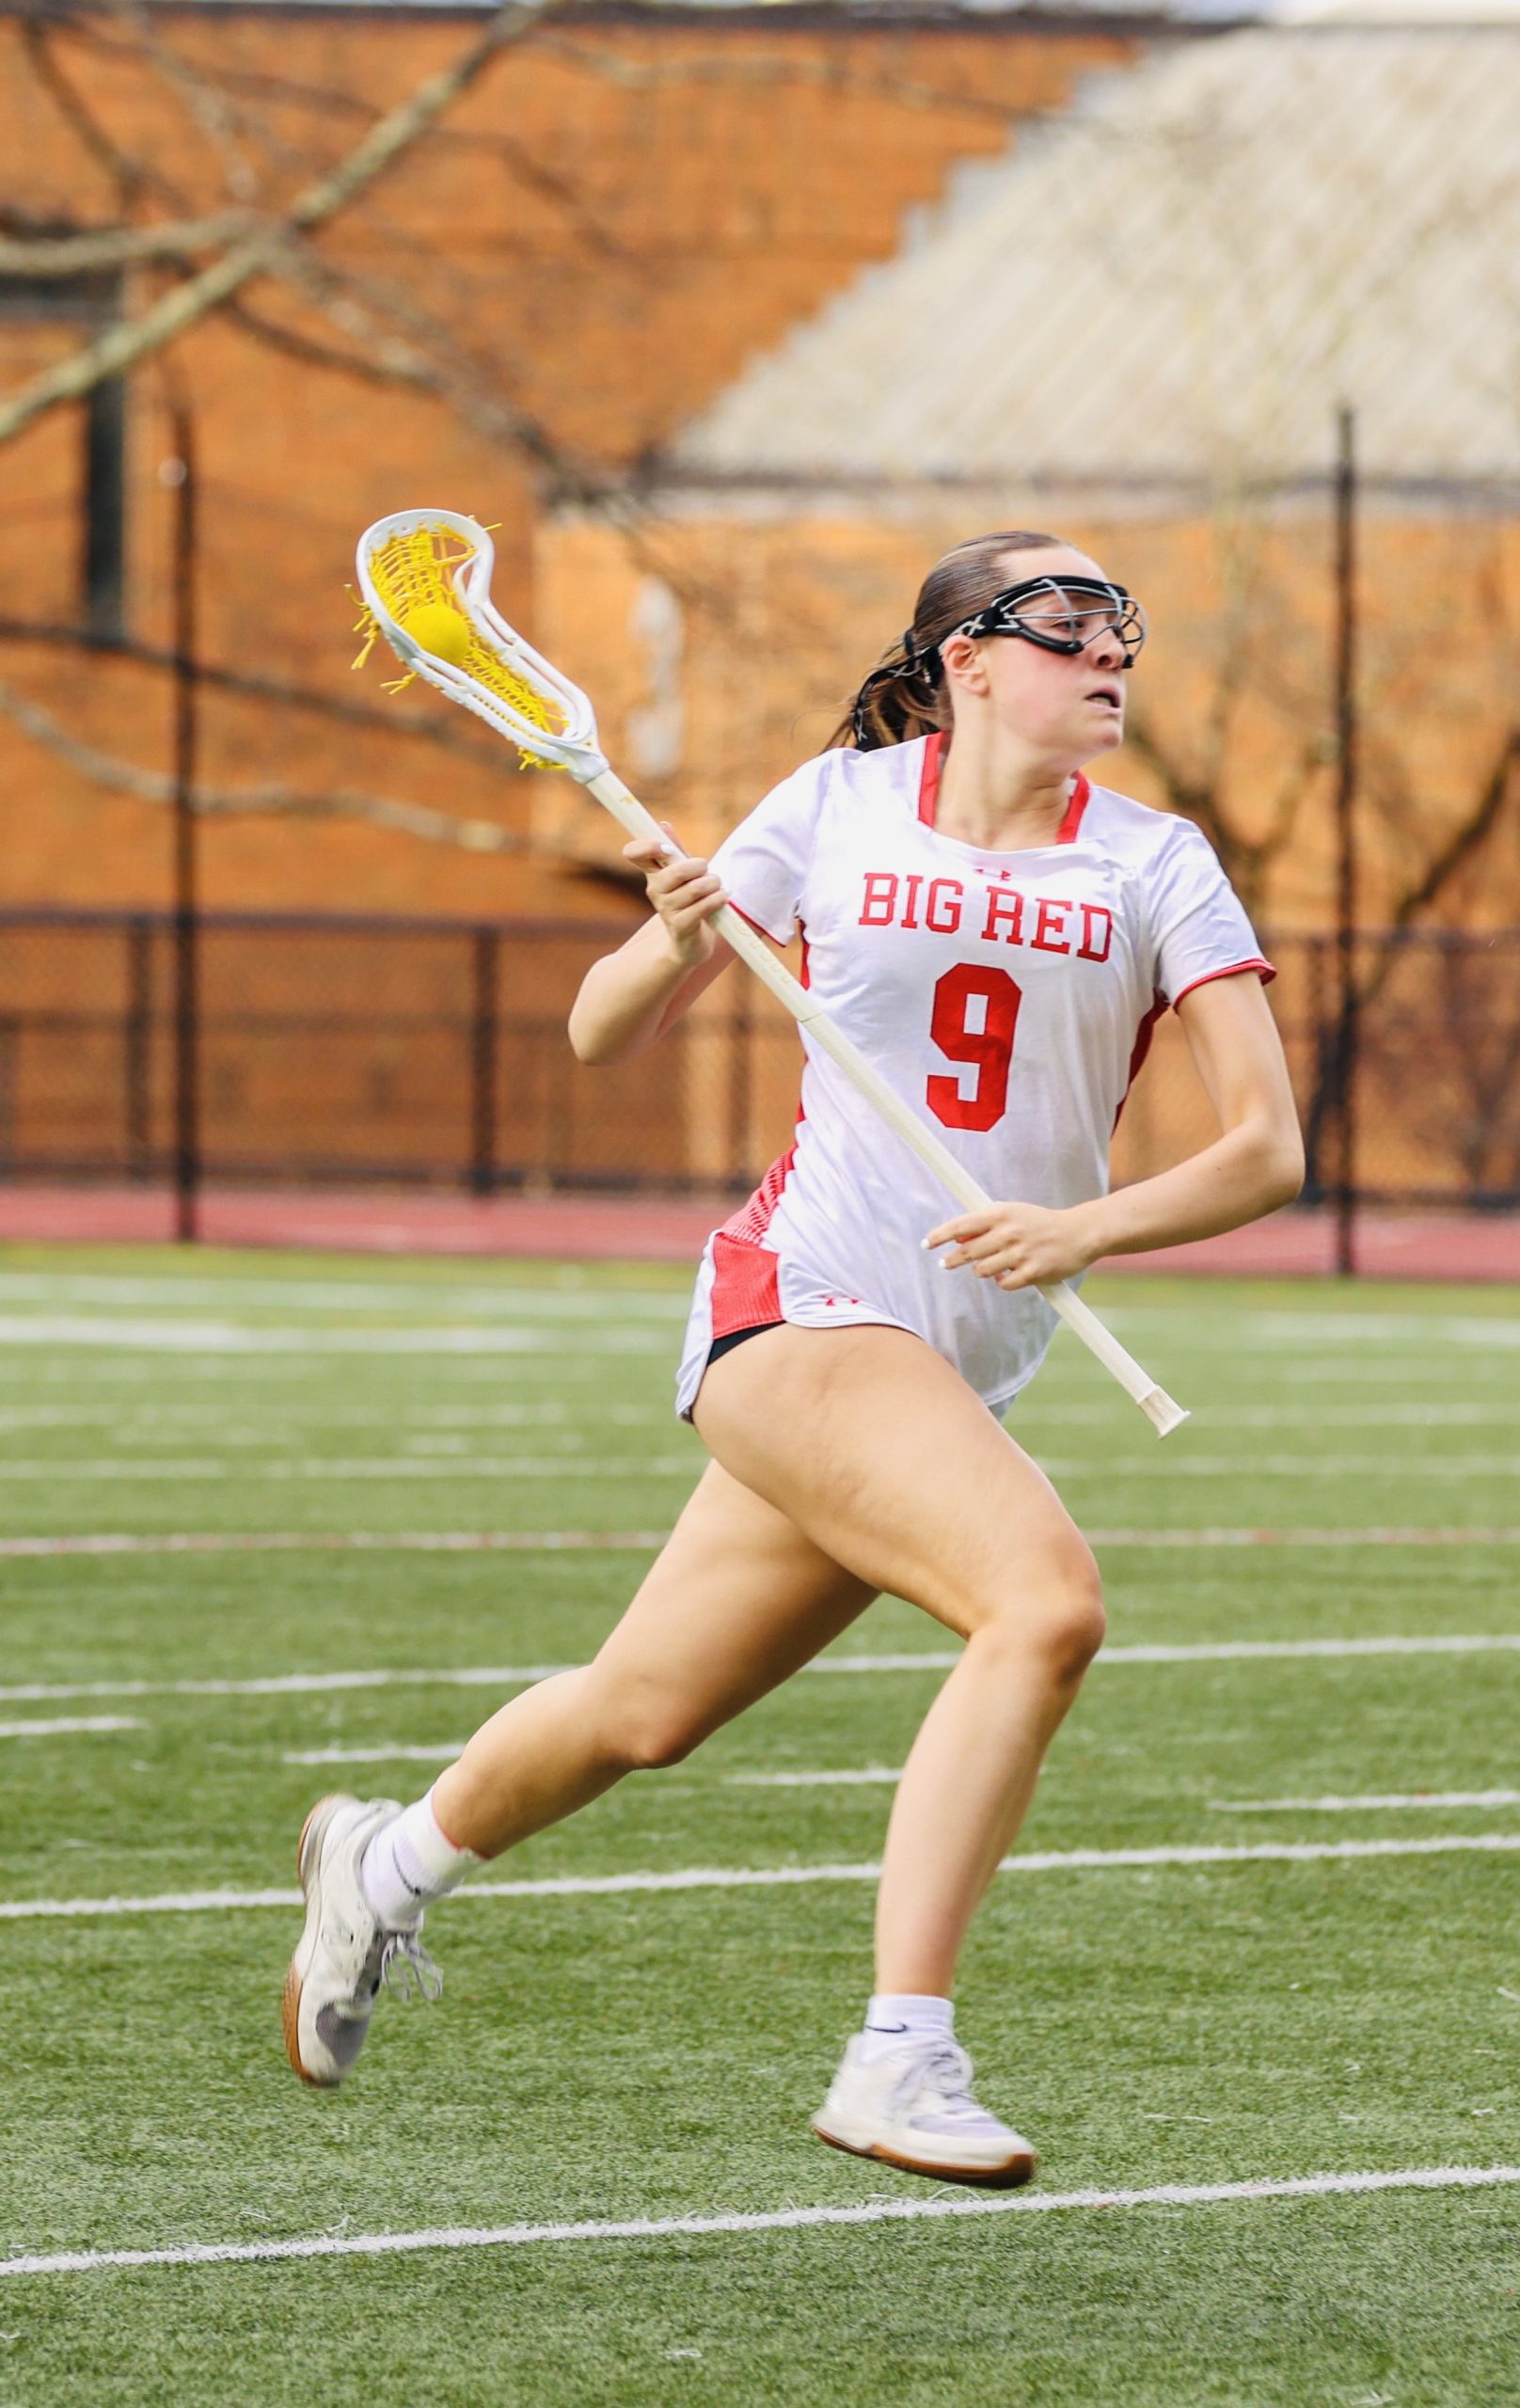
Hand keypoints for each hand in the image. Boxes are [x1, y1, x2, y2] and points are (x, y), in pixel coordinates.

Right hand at [624, 825, 727, 968]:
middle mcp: (654, 890)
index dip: (646, 846)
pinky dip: (717, 900)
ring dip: (713, 885)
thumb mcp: (685, 874)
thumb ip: (676, 851)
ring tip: (717, 887)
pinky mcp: (680, 927)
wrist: (692, 942)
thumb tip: (663, 824)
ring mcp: (666, 910)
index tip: (666, 849)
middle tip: (708, 871)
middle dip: (700, 867)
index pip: (634, 853)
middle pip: (675, 871)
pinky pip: (703, 907)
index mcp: (653, 873)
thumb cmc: (690, 901)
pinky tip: (721, 900)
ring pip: (694, 888)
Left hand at [923, 1199, 1103, 1290]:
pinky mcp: (1032, 1272)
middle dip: (952, 1260)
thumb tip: (956, 1237)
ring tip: (995, 1266)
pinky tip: (1010, 1275)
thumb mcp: (1012, 1213)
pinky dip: (1003, 1283)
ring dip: (983, 1271)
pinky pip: (1004, 1285)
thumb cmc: (1040, 1223)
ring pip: (982, 1271)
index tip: (926, 1244)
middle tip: (945, 1264)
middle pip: (967, 1252)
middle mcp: (1008, 1232)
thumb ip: (985, 1223)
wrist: (1079, 1233)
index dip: (940, 1235)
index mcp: (1001, 1213)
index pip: (961, 1225)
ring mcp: (1020, 1254)